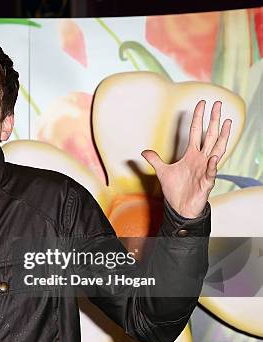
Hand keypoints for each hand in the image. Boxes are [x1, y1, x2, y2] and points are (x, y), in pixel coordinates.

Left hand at [141, 100, 231, 217]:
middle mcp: (201, 159)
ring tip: (227, 123)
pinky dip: (211, 166)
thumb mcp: (162, 172)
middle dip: (214, 120)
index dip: (198, 118)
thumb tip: (144, 151)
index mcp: (192, 155)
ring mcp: (205, 170)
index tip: (201, 103)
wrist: (180, 208)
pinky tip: (213, 158)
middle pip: (210, 136)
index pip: (196, 132)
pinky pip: (211, 173)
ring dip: (222, 137)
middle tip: (219, 104)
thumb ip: (155, 160)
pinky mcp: (206, 183)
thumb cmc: (176, 190)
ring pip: (217, 150)